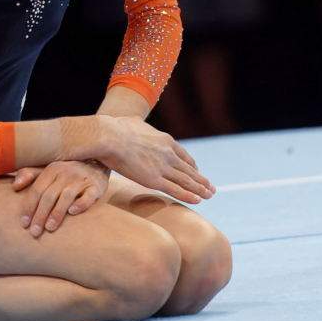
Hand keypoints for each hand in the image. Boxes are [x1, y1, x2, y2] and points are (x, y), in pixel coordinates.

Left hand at [13, 160, 110, 236]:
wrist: (96, 165)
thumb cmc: (67, 173)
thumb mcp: (49, 171)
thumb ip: (31, 176)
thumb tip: (14, 186)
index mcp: (52, 170)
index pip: (37, 190)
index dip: (29, 207)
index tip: (23, 224)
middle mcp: (65, 173)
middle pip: (49, 195)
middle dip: (40, 215)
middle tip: (34, 232)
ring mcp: (81, 179)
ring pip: (66, 197)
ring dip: (57, 213)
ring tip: (49, 228)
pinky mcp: (96, 187)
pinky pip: (88, 196)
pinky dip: (80, 204)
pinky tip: (72, 213)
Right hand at [96, 114, 215, 203]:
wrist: (110, 137)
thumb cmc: (116, 128)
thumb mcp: (133, 122)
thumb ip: (138, 124)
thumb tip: (133, 120)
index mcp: (164, 140)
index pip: (183, 155)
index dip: (191, 165)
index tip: (197, 170)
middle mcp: (168, 154)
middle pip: (189, 169)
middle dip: (201, 179)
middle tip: (211, 187)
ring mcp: (163, 167)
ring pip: (186, 181)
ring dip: (200, 189)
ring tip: (209, 195)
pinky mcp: (154, 180)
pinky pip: (175, 190)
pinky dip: (188, 195)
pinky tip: (198, 200)